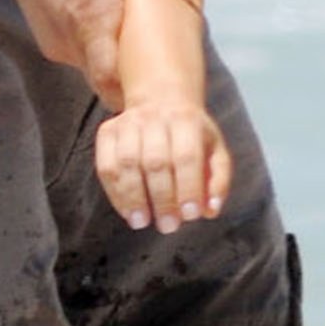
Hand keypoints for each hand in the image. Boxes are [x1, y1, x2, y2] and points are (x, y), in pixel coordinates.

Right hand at [0, 0, 200, 110]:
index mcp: (93, 17)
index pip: (112, 85)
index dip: (136, 92)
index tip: (160, 84)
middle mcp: (70, 39)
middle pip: (107, 81)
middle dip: (133, 76)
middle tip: (162, 61)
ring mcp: (54, 41)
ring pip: (94, 67)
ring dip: (115, 57)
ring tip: (138, 33)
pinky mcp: (46, 37)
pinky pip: (81, 54)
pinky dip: (98, 45)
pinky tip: (111, 19)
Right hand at [94, 98, 232, 230]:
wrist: (161, 100)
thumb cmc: (192, 136)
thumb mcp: (215, 150)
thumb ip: (218, 181)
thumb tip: (210, 210)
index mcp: (187, 120)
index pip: (187, 156)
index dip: (188, 187)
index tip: (190, 215)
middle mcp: (156, 118)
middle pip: (156, 162)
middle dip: (162, 199)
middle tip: (168, 226)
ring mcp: (128, 123)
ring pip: (127, 163)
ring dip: (133, 197)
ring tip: (142, 222)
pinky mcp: (108, 132)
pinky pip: (106, 165)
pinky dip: (115, 192)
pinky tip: (127, 211)